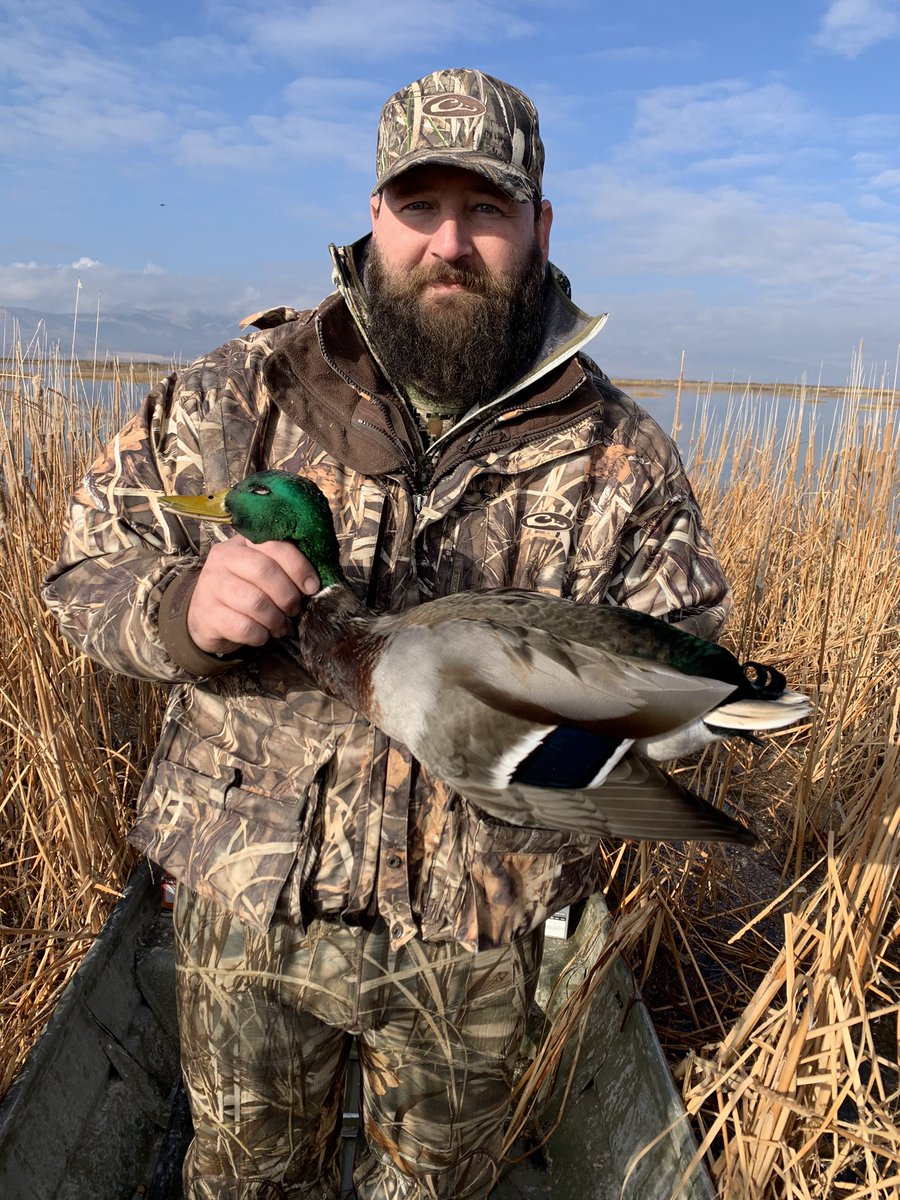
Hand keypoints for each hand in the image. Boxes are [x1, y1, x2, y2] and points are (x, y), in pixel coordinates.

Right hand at [187, 534, 319, 654]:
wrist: (206, 615)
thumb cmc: (244, 590)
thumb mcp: (260, 571)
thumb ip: (283, 567)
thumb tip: (313, 582)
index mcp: (242, 542)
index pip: (273, 545)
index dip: (298, 566)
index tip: (312, 586)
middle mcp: (222, 558)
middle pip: (264, 571)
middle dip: (287, 594)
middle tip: (294, 609)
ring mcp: (211, 585)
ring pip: (255, 602)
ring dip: (276, 619)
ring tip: (280, 625)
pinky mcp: (207, 614)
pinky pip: (244, 627)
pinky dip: (260, 635)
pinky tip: (262, 634)